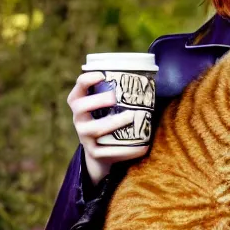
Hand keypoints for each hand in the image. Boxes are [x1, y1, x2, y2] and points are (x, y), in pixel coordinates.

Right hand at [67, 71, 148, 185]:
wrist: (99, 154)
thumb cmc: (108, 122)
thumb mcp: (106, 109)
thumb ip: (118, 96)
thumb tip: (150, 81)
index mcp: (80, 104)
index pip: (78, 88)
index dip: (87, 80)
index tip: (103, 75)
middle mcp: (78, 119)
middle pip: (81, 106)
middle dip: (98, 100)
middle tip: (114, 97)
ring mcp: (84, 137)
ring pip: (95, 129)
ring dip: (114, 122)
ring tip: (131, 117)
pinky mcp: (94, 153)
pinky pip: (109, 152)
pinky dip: (128, 150)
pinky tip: (143, 147)